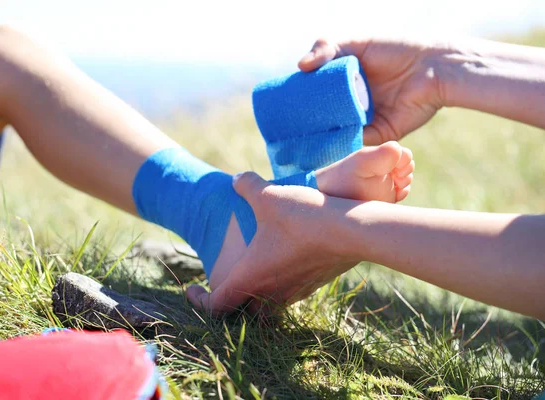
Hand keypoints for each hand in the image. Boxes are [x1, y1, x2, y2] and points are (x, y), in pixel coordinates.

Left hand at [185, 172, 358, 315]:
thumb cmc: (302, 217)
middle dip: (231, 300)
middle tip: (224, 282)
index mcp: (250, 277)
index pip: (216, 305)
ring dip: (257, 292)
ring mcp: (295, 291)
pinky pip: (291, 291)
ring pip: (269, 303)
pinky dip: (281, 282)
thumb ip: (246, 185)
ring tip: (254, 269)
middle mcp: (271, 291)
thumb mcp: (268, 195)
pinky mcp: (315, 283)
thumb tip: (236, 179)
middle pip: (243, 310)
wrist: (351, 231)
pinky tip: (286, 258)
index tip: (192, 289)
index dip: (199, 301)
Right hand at [299, 38, 451, 144]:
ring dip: (323, 134)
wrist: (432, 68)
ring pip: (338, 130)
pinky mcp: (380, 134)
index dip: (303, 98)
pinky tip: (325, 144)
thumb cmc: (397, 50)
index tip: (283, 104)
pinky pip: (357, 141)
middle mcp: (356, 103)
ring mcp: (367, 119)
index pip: (320, 93)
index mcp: (349, 82)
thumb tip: (300, 66)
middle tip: (287, 125)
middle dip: (310, 120)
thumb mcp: (358, 42)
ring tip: (300, 138)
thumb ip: (328, 47)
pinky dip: (343, 142)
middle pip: (326, 114)